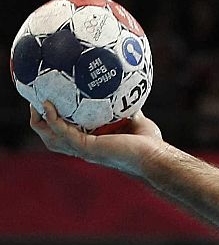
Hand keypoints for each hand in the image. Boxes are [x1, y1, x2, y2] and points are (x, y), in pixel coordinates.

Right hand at [28, 102, 164, 174]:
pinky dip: (52, 119)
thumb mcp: (132, 118)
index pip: (63, 135)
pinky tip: (47, 105)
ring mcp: (83, 150)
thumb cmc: (149, 143)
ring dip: (40, 120)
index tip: (46, 101)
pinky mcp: (87, 148)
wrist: (157, 156)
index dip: (51, 121)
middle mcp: (83, 148)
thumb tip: (123, 87)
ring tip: (36, 102)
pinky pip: (62, 132)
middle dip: (38, 121)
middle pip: (49, 138)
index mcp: (91, 143)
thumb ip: (123, 106)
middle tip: (35, 100)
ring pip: (50, 137)